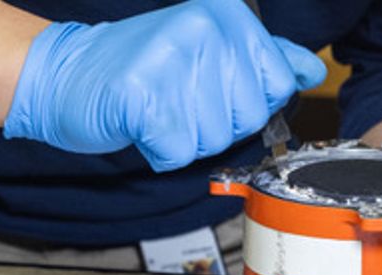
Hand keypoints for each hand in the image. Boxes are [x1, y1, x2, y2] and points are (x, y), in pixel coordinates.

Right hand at [3, 0, 325, 171]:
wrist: (70, 74)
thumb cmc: (145, 67)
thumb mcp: (212, 50)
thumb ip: (265, 58)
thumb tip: (311, 69)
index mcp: (228, 14)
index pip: (279, 83)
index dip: (248, 100)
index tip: (214, 86)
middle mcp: (204, 27)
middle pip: (250, 116)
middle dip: (218, 124)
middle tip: (181, 99)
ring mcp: (172, 58)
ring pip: (216, 138)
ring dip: (189, 138)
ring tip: (161, 108)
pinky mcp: (143, 96)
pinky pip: (180, 152)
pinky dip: (162, 152)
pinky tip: (144, 124)